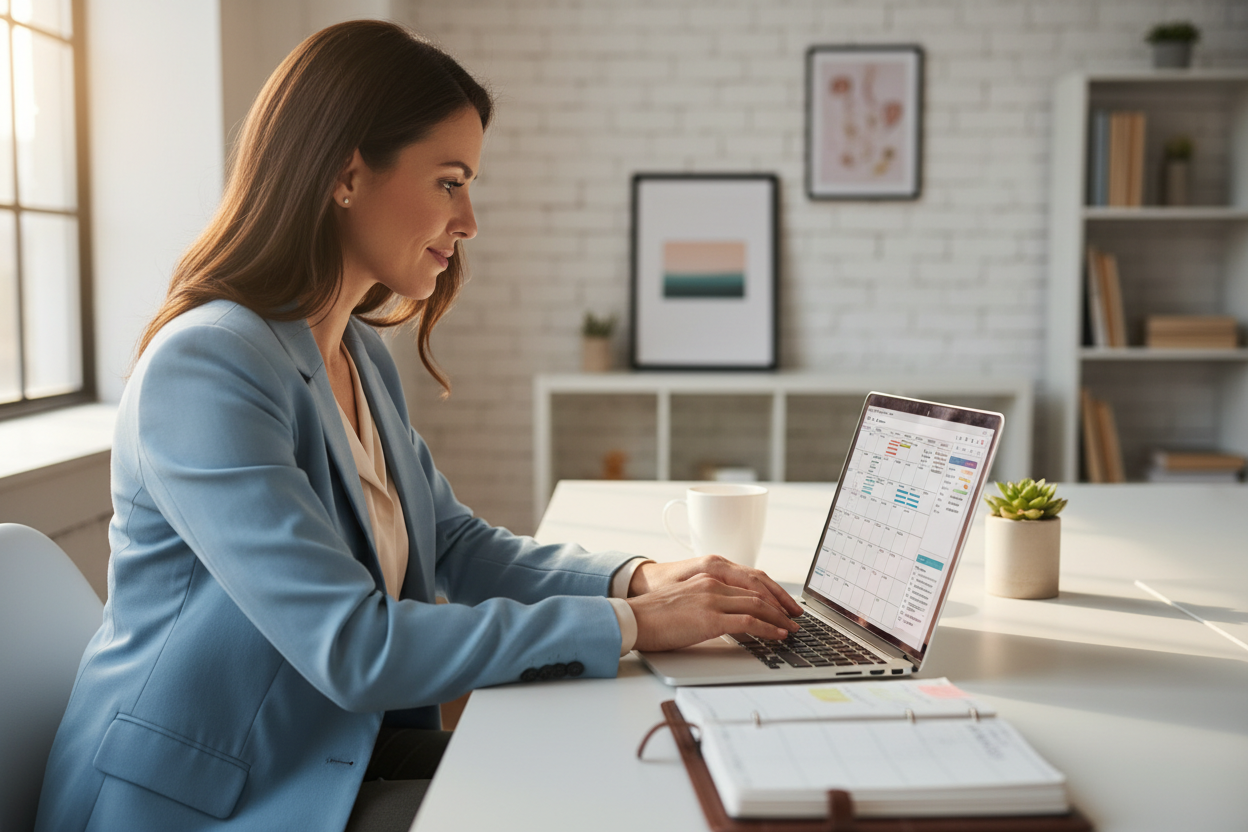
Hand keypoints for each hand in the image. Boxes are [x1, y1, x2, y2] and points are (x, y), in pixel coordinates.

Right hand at [628, 555, 803, 618]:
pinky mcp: (710, 618)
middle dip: (781, 606)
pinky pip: (748, 622)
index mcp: (707, 577)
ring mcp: (712, 599)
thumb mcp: (685, 602)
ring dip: (779, 618)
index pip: (748, 582)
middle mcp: (712, 583)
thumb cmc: (654, 616)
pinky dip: (768, 629)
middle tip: (795, 617)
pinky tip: (777, 635)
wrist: (633, 619)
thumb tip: (725, 620)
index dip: (770, 594)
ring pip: (758, 605)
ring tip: (791, 629)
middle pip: (758, 592)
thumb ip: (706, 603)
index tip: (783, 605)